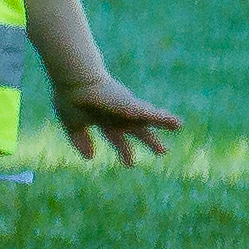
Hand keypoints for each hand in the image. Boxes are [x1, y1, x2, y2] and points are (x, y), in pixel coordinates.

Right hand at [53, 71, 183, 161]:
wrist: (74, 83)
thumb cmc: (70, 99)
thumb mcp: (72, 124)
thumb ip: (80, 140)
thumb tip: (91, 157)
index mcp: (102, 120)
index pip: (116, 137)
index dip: (124, 150)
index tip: (130, 164)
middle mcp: (116, 115)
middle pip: (137, 129)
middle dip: (149, 141)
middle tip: (163, 152)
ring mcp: (125, 109)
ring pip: (148, 118)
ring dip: (163, 122)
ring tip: (178, 125)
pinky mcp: (131, 106)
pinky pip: (151, 113)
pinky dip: (164, 119)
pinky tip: (177, 123)